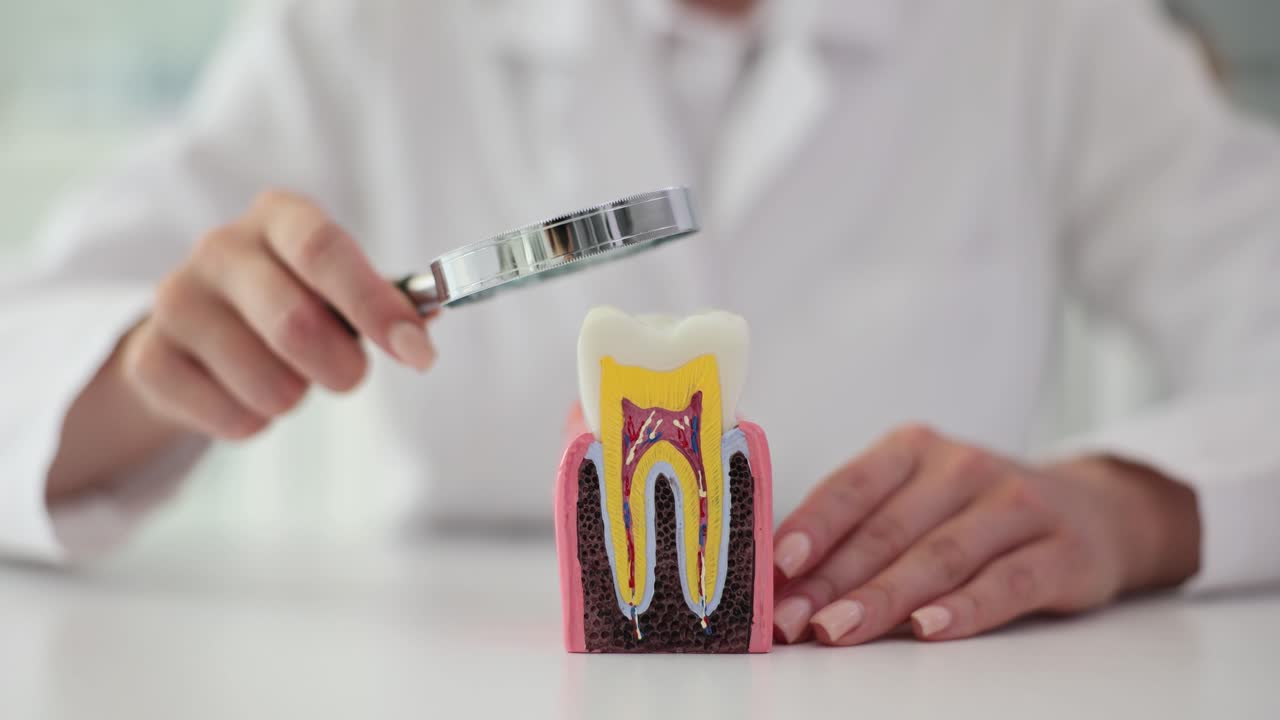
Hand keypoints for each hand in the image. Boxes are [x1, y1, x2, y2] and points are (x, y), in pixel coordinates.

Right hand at [115, 190, 434, 440]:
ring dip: (295, 397)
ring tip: (283, 375)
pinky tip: (240, 392)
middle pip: (295, 323)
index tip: (417, 352)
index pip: (323, 249)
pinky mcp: (148, 360)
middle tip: (348, 375)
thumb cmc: (293, 302)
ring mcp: (175, 301)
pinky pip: (232, 419)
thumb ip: (387, 304)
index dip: (374, 304)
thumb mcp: (340, 289)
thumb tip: (423, 331)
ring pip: (269, 384)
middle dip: (341, 368)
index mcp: (279, 217)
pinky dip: (254, 422)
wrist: (197, 336)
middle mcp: (220, 248)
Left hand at [771, 425, 1199, 644]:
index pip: (852, 487)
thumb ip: (858, 529)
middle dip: (832, 580)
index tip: (777, 564)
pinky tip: (927, 629)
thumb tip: (783, 578)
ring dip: (882, 598)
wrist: (1093, 510)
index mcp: (915, 449)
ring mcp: (1017, 506)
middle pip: (888, 530)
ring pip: (939, 556)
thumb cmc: (975, 511)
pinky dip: (964, 608)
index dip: (813, 526)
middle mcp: (964, 467)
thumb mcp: (917, 498)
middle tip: (791, 621)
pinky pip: (1006, 582)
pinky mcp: (1064, 551)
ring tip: (837, 630)